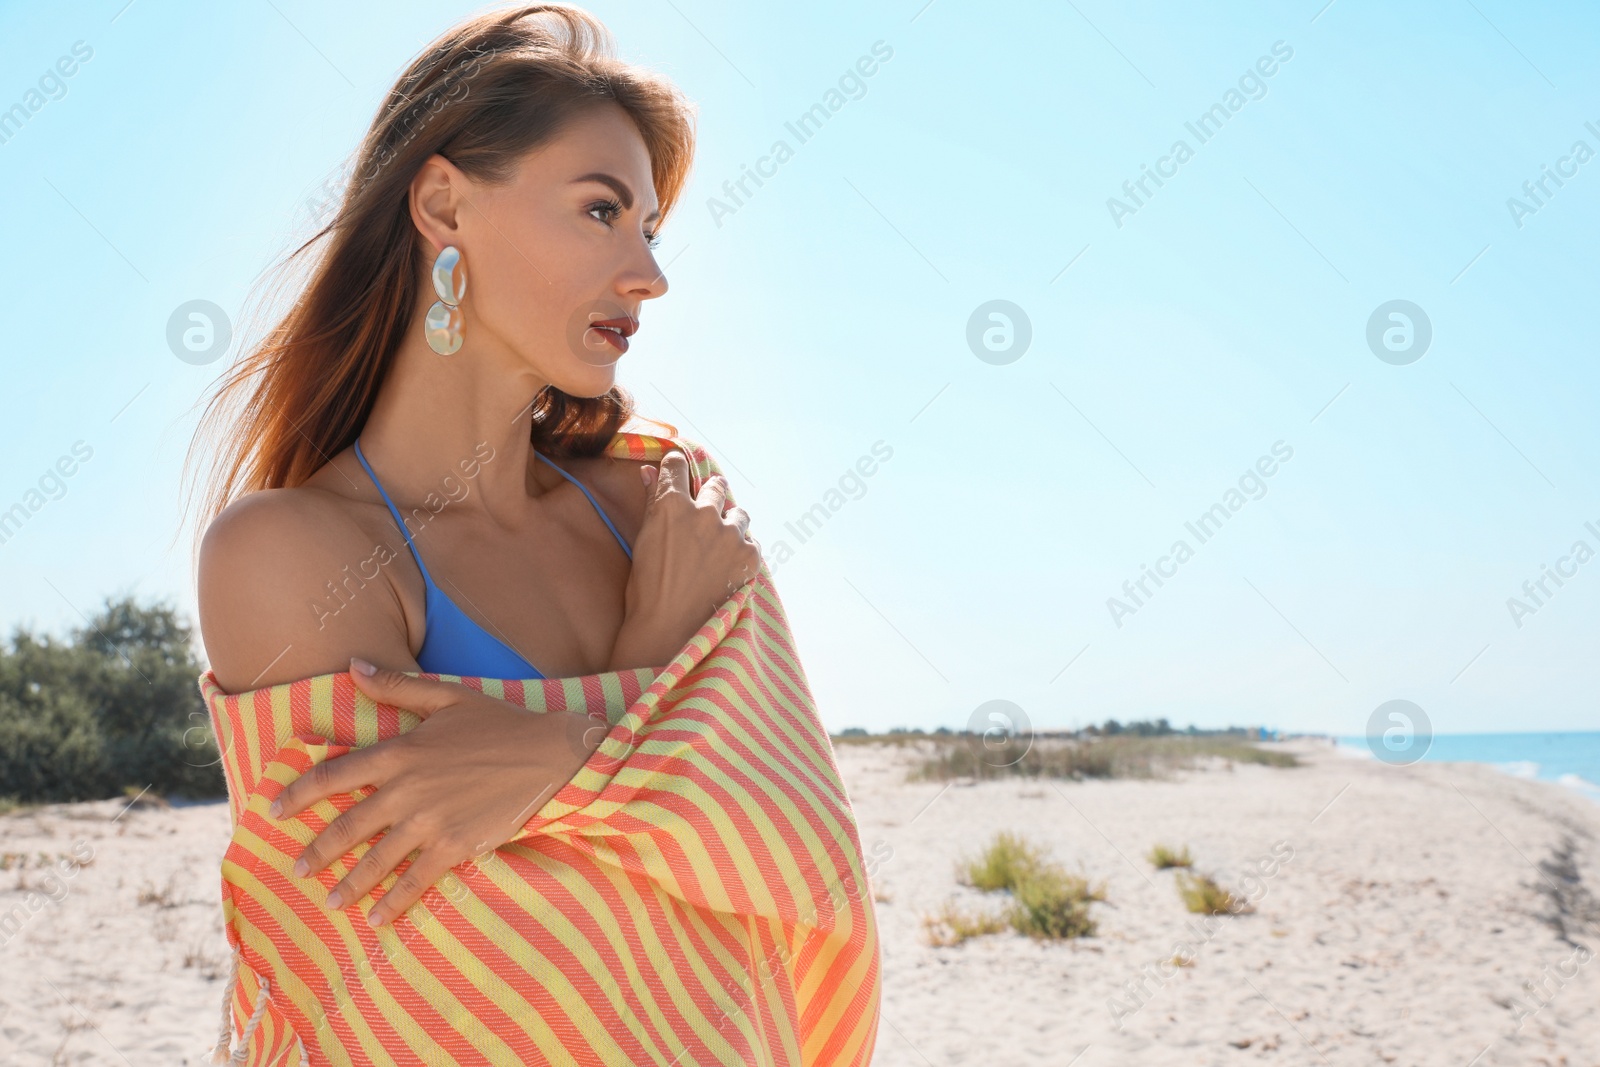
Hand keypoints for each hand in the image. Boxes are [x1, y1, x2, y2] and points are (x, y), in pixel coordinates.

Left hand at [268, 658, 605, 926]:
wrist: (550, 756)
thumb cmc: (500, 722)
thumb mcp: (448, 696)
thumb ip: (397, 686)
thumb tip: (354, 665)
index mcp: (400, 752)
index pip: (333, 776)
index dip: (299, 794)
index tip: (274, 810)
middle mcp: (406, 790)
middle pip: (347, 826)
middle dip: (318, 851)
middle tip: (297, 869)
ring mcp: (430, 822)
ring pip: (376, 860)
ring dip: (349, 884)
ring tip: (331, 901)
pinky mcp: (455, 847)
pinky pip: (415, 880)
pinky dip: (394, 902)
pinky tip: (378, 918)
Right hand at [608, 450, 761, 669]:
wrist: (668, 630)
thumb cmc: (646, 587)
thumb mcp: (643, 539)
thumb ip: (650, 500)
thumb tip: (648, 470)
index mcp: (671, 504)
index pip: (678, 465)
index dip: (676, 469)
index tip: (678, 474)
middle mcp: (704, 513)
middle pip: (715, 486)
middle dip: (710, 496)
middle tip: (703, 518)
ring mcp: (729, 534)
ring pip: (738, 514)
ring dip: (729, 524)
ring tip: (716, 548)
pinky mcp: (749, 556)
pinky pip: (750, 541)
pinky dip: (741, 550)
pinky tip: (726, 567)